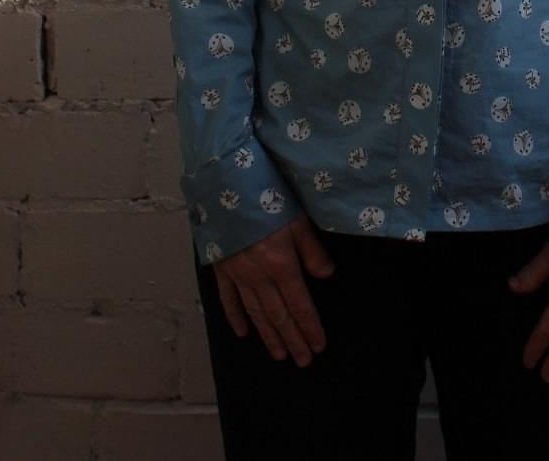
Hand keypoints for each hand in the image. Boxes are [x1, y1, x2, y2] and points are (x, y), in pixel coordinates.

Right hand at [213, 213, 334, 365]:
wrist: (225, 187)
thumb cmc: (266, 198)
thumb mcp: (297, 219)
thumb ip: (312, 250)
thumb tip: (327, 275)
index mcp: (282, 265)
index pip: (300, 305)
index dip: (310, 327)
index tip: (318, 347)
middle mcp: (259, 277)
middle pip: (279, 315)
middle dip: (293, 340)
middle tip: (303, 361)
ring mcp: (238, 275)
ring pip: (256, 313)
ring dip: (269, 336)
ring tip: (280, 354)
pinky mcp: (221, 269)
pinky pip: (228, 300)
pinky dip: (236, 318)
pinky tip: (243, 333)